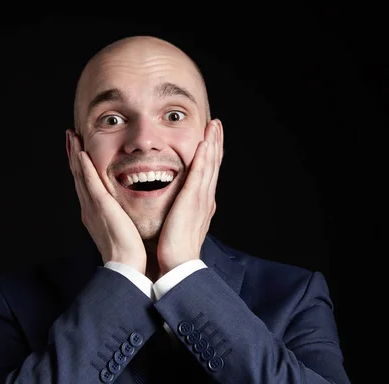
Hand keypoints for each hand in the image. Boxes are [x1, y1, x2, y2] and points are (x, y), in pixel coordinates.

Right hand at [66, 129, 146, 273]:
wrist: (127, 267)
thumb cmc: (129, 252)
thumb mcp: (123, 228)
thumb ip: (122, 215)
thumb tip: (127, 208)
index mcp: (94, 213)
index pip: (85, 183)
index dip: (80, 164)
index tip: (79, 148)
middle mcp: (89, 208)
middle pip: (77, 175)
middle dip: (73, 154)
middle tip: (70, 136)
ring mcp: (92, 207)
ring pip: (80, 175)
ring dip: (75, 154)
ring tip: (72, 137)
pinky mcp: (100, 207)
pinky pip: (89, 183)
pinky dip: (84, 167)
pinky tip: (81, 153)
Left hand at [157, 119, 223, 272]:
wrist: (178, 264)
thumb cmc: (173, 250)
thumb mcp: (177, 225)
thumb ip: (177, 212)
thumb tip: (172, 206)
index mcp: (200, 204)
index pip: (207, 173)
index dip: (210, 154)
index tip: (210, 138)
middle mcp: (205, 198)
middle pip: (213, 164)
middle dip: (215, 143)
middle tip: (217, 124)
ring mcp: (201, 198)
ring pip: (209, 165)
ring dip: (213, 143)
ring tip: (215, 126)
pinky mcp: (193, 200)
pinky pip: (200, 174)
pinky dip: (204, 157)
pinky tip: (205, 143)